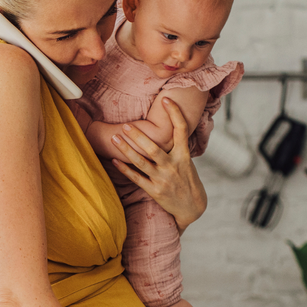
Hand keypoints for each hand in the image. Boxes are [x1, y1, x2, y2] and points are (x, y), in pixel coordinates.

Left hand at [109, 98, 207, 232]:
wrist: (192, 206)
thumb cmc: (186, 179)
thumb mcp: (186, 161)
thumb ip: (175, 147)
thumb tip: (165, 126)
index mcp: (183, 155)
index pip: (181, 130)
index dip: (175, 113)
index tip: (166, 99)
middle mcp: (173, 166)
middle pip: (153, 148)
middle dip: (138, 136)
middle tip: (126, 125)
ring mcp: (163, 179)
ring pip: (141, 162)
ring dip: (126, 149)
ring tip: (114, 138)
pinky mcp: (154, 191)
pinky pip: (136, 178)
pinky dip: (124, 169)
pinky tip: (114, 160)